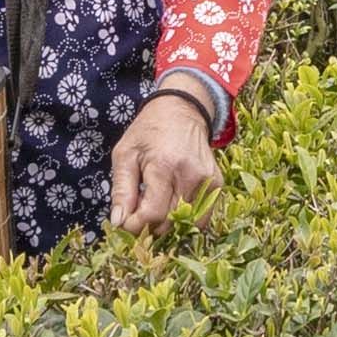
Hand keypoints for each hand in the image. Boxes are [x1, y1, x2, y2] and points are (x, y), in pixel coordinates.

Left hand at [111, 88, 224, 232]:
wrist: (181, 110)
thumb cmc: (147, 132)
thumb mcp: (124, 155)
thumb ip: (121, 190)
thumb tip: (119, 223)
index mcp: (163, 167)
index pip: (152, 215)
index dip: (135, 226)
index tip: (125, 221)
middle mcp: (190, 176)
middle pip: (169, 224)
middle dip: (149, 227)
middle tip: (138, 213)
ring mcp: (207, 181)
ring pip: (186, 224)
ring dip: (167, 224)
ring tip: (155, 207)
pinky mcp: (216, 184)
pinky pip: (201, 217)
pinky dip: (184, 219)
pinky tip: (172, 204)